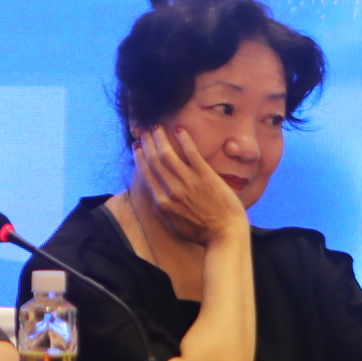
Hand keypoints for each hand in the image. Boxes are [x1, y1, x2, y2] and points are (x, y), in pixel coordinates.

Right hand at [136, 125, 251, 250]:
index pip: (147, 174)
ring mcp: (188, 182)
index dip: (140, 158)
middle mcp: (171, 190)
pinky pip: (191, 153)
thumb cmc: (202, 233)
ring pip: (167, 154)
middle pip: (154, 161)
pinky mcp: (205, 175)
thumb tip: (156, 197)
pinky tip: (179, 129)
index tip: (137, 147)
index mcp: (162, 203)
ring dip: (160, 138)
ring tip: (156, 126)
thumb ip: (163, 211)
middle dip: (147, 143)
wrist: (225, 234)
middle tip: (143, 130)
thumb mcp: (174, 227)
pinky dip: (184, 139)